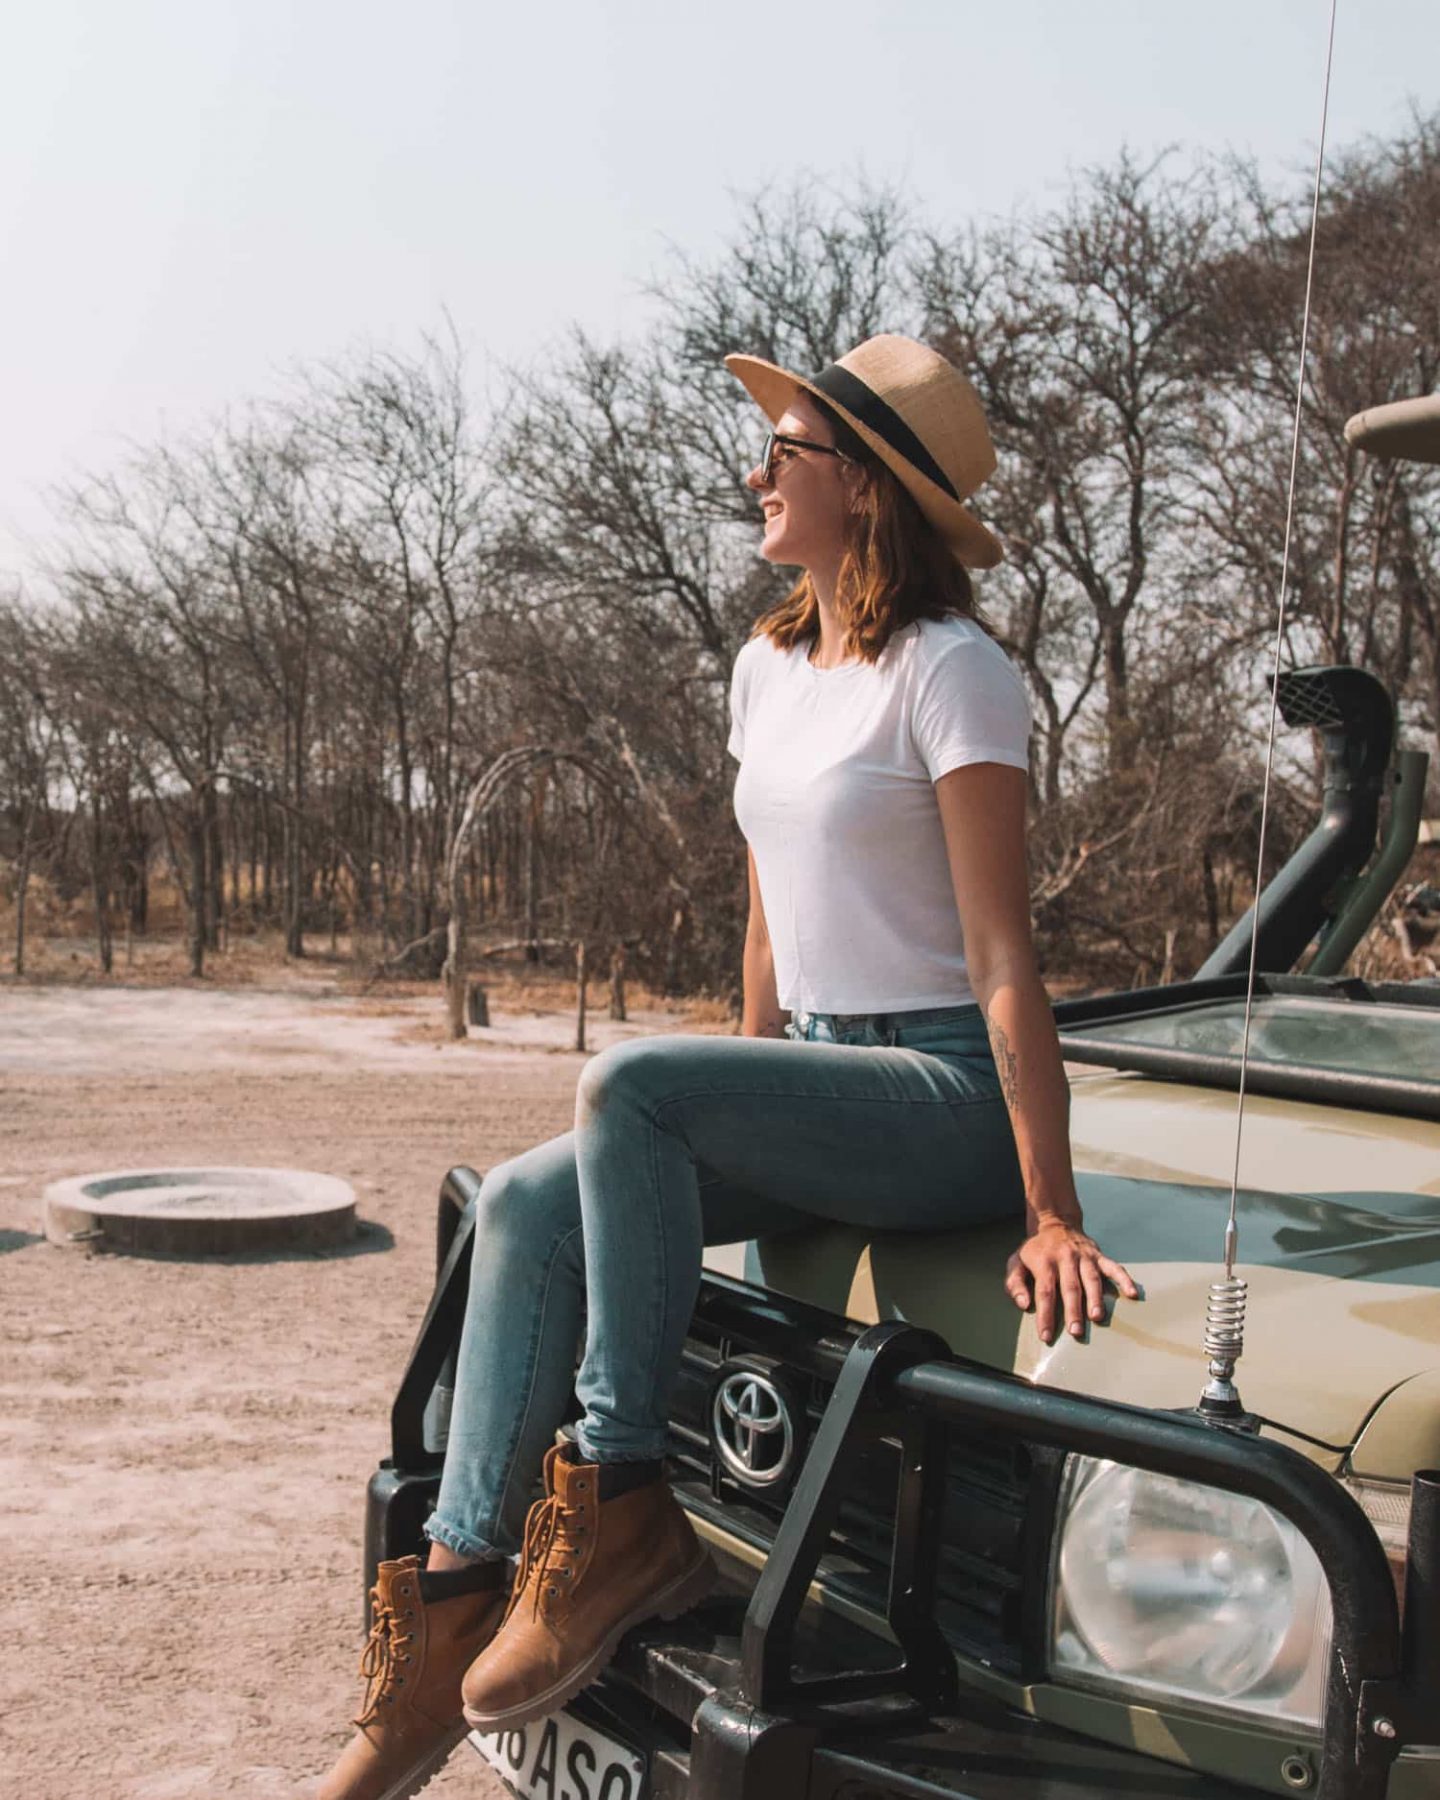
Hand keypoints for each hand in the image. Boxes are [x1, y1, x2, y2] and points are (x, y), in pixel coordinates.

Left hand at [1005, 1221, 1138, 1344]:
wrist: (1055, 1222)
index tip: (1046, 1335)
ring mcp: (1084, 1256)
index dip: (1045, 1314)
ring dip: (1095, 1298)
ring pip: (1091, 1278)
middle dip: (1073, 1310)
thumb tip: (1024, 1304)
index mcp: (1043, 1261)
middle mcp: (1065, 1258)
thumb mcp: (1016, 1262)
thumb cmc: (1035, 1251)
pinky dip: (1124, 1279)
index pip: (1045, 1291)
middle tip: (1076, 1331)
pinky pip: (1114, 1267)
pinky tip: (1132, 1293)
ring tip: (1097, 1317)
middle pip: (1070, 1287)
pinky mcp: (1099, 1255)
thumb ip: (1014, 1283)